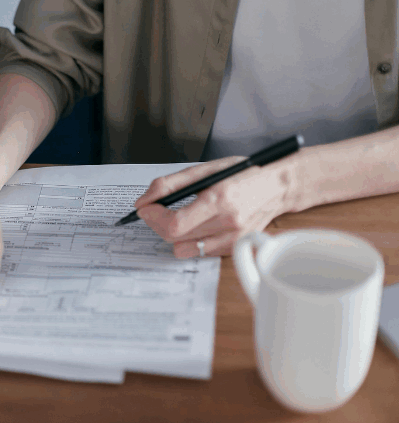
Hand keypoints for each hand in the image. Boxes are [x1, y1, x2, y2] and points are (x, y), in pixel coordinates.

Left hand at [135, 156, 297, 256]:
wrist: (278, 187)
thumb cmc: (243, 174)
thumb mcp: (206, 169)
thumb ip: (171, 184)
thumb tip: (144, 201)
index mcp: (220, 198)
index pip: (176, 223)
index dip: (153, 218)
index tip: (145, 209)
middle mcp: (229, 222)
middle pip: (176, 238)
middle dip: (157, 224)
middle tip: (156, 210)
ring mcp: (233, 239)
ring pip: (184, 249)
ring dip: (173, 234)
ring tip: (178, 218)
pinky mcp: (235, 248)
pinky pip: (199, 252)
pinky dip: (191, 240)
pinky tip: (197, 225)